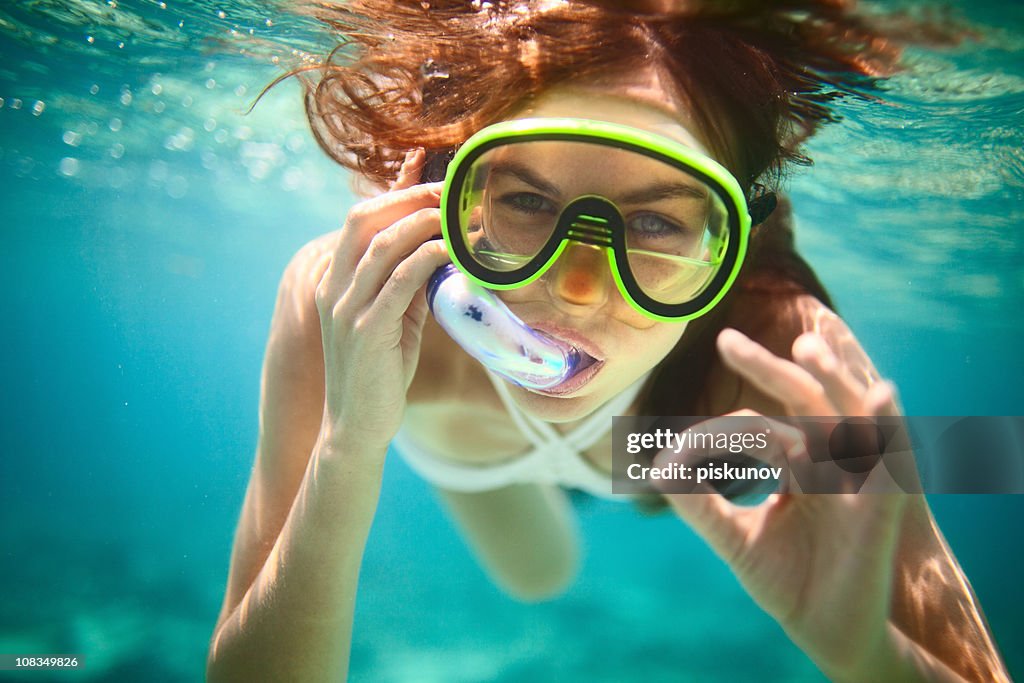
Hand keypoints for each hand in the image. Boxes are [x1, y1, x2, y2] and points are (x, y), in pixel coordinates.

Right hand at [315, 149, 448, 452]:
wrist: (356, 427)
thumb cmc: (379, 372)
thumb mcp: (394, 319)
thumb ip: (408, 285)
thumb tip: (441, 251)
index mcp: (335, 280)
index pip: (361, 219)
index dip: (395, 192)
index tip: (431, 174)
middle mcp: (333, 287)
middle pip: (365, 218)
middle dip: (410, 196)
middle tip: (451, 188)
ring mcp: (346, 308)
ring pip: (382, 245)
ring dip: (424, 221)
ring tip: (457, 213)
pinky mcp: (366, 331)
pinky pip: (398, 281)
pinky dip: (426, 258)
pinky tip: (450, 249)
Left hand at [656, 327, 909, 679]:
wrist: (824, 629)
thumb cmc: (785, 580)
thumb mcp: (736, 539)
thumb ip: (701, 505)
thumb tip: (654, 467)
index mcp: (796, 463)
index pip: (755, 429)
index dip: (713, 438)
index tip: (670, 461)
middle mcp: (828, 460)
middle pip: (800, 400)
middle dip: (768, 368)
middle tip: (726, 342)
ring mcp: (856, 477)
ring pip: (848, 412)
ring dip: (832, 376)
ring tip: (807, 345)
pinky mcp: (884, 504)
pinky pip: (893, 456)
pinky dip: (889, 422)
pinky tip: (881, 391)